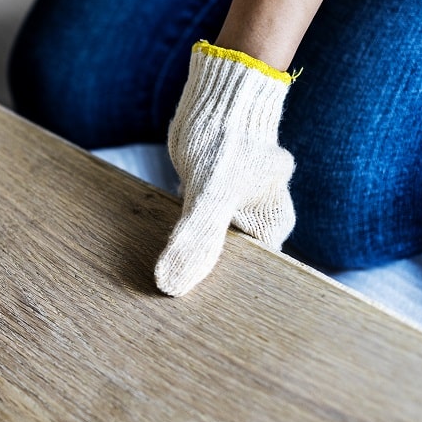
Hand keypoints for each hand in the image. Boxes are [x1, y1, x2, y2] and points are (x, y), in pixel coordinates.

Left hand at [155, 41, 296, 295]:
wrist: (218, 96)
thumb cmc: (228, 141)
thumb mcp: (211, 194)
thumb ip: (195, 239)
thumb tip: (170, 288)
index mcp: (269, 229)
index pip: (251, 280)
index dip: (223, 301)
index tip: (191, 324)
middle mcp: (253, 222)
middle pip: (228, 266)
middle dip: (199, 283)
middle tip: (162, 310)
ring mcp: (230, 210)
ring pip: (205, 246)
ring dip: (184, 261)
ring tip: (152, 290)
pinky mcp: (206, 197)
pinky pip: (189, 227)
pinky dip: (174, 239)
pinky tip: (153, 254)